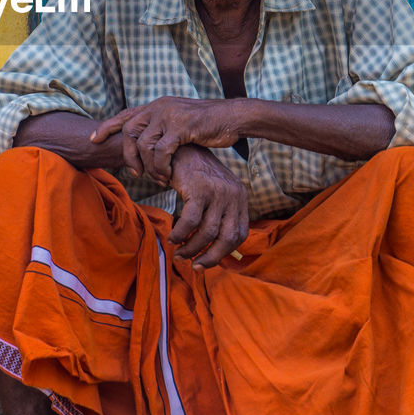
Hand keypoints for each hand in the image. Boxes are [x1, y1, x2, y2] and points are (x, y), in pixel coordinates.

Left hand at [90, 97, 243, 181]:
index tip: (93, 139)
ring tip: (157, 178)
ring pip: (144, 144)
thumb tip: (146, 143)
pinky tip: (168, 175)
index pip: (125, 114)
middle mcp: (160, 106)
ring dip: (148, 166)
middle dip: (127, 154)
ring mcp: (170, 115)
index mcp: (158, 105)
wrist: (233, 118)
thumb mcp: (179, 123)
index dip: (107, 127)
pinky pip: (161, 151)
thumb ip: (162, 129)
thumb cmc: (208, 125)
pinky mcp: (181, 126)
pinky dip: (161, 166)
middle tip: (134, 173)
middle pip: (128, 130)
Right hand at [167, 146, 249, 269]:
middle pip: (227, 238)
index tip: (207, 261)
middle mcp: (234, 194)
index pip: (240, 234)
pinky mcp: (200, 188)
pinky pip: (190, 221)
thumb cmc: (194, 175)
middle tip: (195, 266)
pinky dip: (180, 234)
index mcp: (240, 197)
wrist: (179, 148)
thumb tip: (216, 249)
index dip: (224, 252)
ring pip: (208, 232)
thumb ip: (219, 214)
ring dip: (192, 248)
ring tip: (179, 253)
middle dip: (210, 257)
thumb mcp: (214, 193)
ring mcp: (218, 191)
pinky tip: (172, 238)